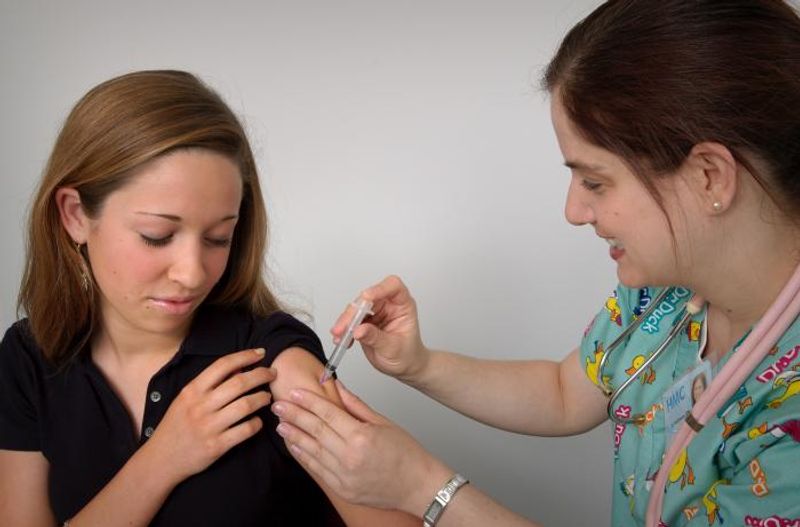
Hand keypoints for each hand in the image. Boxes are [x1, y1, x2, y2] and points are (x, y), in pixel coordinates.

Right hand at [146, 348, 274, 483]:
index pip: (223, 365)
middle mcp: (200, 406)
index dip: (245, 356)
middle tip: (273, 373)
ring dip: (262, 398)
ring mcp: (209, 427)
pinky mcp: (216, 446)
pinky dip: (256, 424)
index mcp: (192, 391)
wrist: (161, 460)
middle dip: (261, 374)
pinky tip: (258, 421)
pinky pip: (245, 430)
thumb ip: (210, 384)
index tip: (260, 353)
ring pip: (245, 405)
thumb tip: (240, 368)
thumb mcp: (186, 400)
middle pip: (239, 383)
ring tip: (267, 397)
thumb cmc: (176, 425)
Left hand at [272, 380, 450, 513]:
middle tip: (278, 404)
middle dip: (294, 415)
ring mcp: (344, 476)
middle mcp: (349, 457)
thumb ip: (356, 405)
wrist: (418, 486)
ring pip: (311, 451)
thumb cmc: (406, 454)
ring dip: (294, 435)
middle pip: (315, 430)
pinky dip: (304, 456)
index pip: (327, 414)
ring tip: (281, 423)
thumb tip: (338, 387)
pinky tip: (295, 445)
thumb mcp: (383, 423)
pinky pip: (317, 470)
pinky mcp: (342, 489)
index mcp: (361, 437)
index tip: (294, 392)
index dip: (309, 401)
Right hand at [332, 275, 427, 381]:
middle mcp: (388, 305)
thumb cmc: (407, 354)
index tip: (366, 297)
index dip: (379, 288)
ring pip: (355, 309)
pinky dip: (344, 330)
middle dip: (353, 312)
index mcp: (402, 305)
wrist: (403, 365)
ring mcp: (375, 312)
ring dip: (345, 322)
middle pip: (367, 298)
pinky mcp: (364, 321)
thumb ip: (375, 337)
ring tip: (340, 336)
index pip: (393, 287)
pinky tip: (341, 339)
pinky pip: (350, 321)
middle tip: (344, 327)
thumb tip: (359, 330)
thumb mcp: (393, 348)